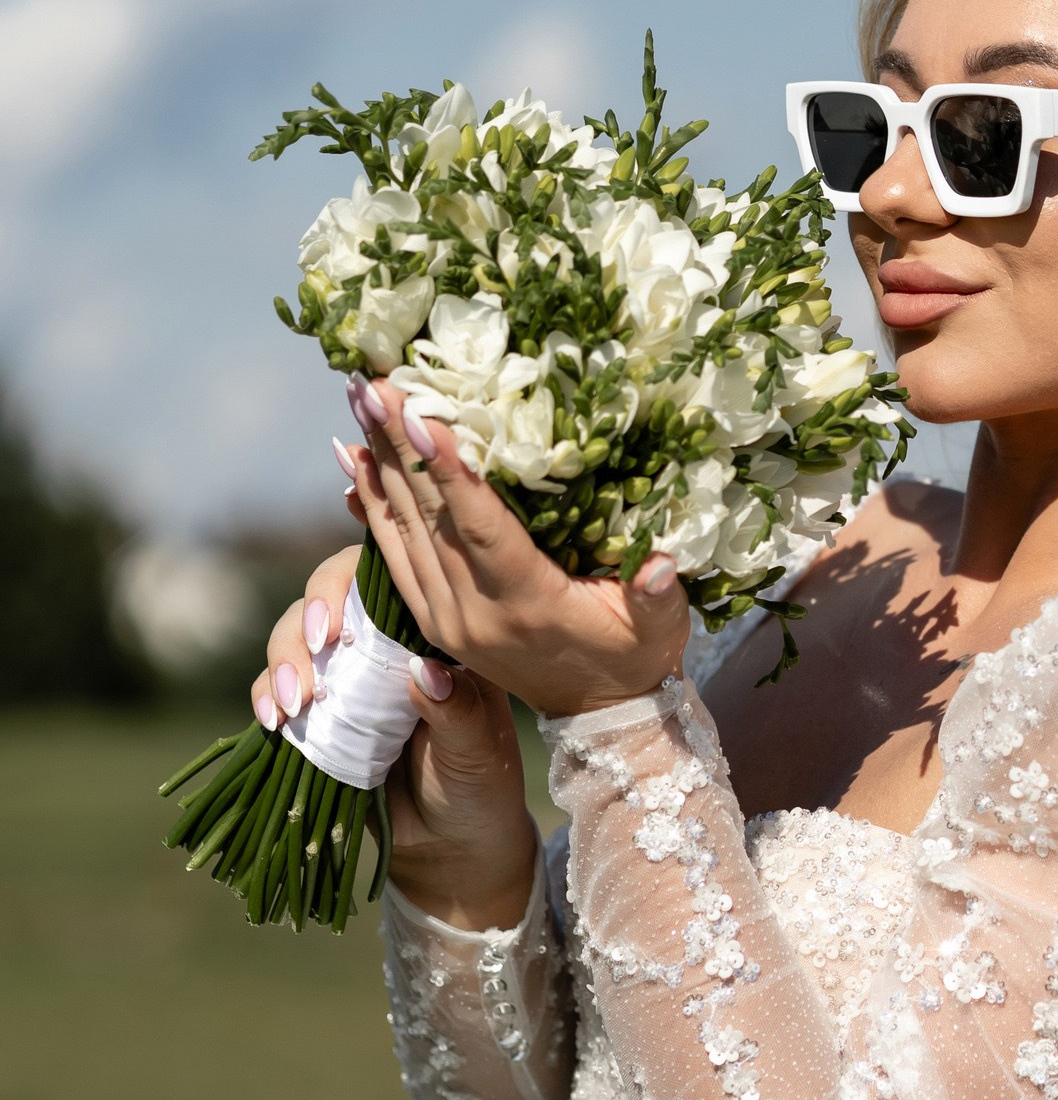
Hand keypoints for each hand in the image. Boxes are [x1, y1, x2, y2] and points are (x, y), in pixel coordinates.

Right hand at [255, 542, 541, 931]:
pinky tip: (273, 721)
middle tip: (316, 652)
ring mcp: (345, 676)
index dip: (350, 582)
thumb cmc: (479, 790)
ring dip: (283, 661)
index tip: (337, 623)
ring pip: (294, 638)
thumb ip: (459, 712)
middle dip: (307, 619)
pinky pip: (276, 691)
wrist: (451, 849)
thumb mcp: (480, 753)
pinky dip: (267, 697)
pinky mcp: (316, 715)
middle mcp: (384, 644)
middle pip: (328, 598)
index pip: (386, 578)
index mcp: (432, 635)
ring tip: (293, 704)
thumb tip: (426, 671)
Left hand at [339, 381, 692, 719]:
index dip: (449, 472)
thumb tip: (662, 564)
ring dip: (377, 461)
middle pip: (426, 518)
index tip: (418, 415)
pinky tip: (354, 458)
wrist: (598, 715)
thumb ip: (656, 596)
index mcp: (528, 606)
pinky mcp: (431, 620)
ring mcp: (445, 619)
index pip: (481, 529)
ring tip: (358, 400)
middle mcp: (474, 614)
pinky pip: (390, 553)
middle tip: (371, 384)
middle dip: (397, 445)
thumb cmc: (634, 656)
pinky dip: (369, 503)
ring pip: (400, 530)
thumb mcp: (660, 630)